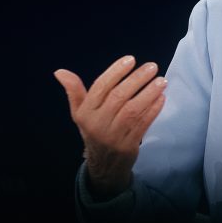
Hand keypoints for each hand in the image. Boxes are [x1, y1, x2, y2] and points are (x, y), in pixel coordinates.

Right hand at [54, 55, 166, 197]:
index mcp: (85, 112)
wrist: (103, 163)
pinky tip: (161, 97)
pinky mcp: (129, 144)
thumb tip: (60, 71)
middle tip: (152, 66)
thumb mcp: (80, 112)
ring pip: (132, 110)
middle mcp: (98, 122)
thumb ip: (74, 91)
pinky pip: (143, 124)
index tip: (131, 59)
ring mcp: (113, 135)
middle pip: (118, 97)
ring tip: (161, 80)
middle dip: (137, 79)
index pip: (100, 87)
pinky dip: (153, 110)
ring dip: (149, 93)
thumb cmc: (94, 130)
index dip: (115, 72)